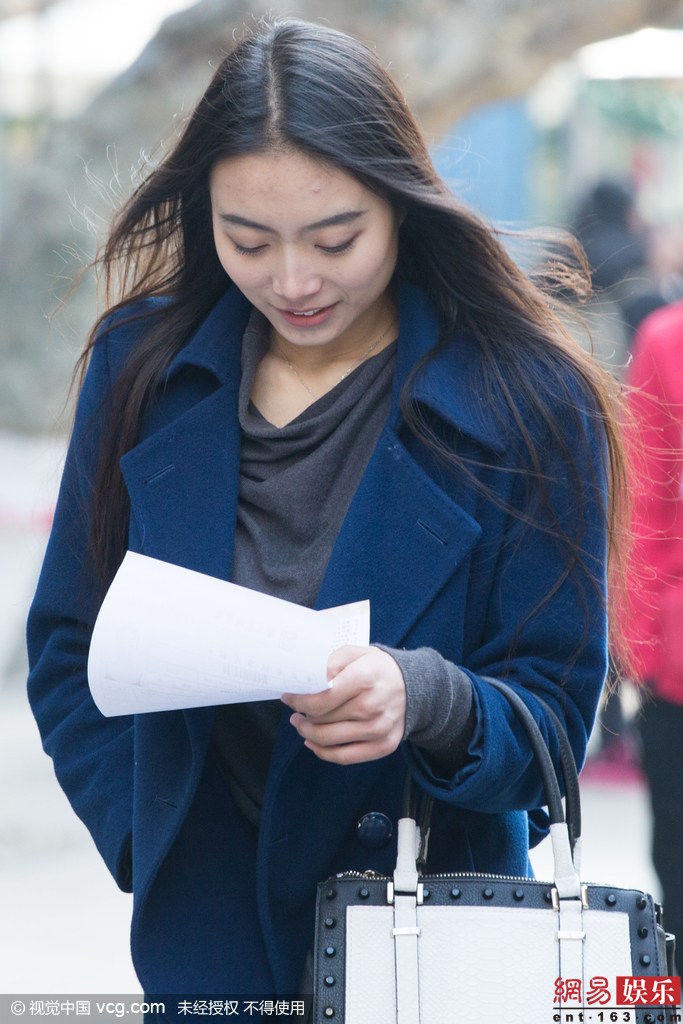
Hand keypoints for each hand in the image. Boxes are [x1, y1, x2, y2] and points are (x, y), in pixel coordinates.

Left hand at [281, 646, 406, 764]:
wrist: (415, 685)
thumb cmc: (378, 668)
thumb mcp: (356, 653)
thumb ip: (330, 662)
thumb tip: (308, 678)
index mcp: (364, 678)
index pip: (322, 699)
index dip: (299, 701)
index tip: (288, 697)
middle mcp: (372, 706)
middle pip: (322, 720)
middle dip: (302, 716)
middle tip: (295, 711)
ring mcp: (379, 728)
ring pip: (329, 740)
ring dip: (308, 733)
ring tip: (301, 724)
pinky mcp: (384, 745)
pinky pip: (344, 757)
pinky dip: (323, 752)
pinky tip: (313, 742)